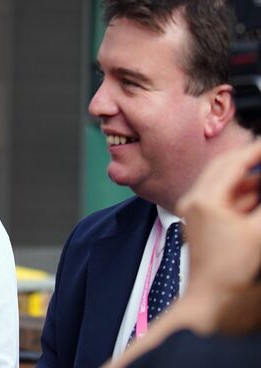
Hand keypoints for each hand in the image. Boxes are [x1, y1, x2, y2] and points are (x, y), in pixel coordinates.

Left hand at [177, 140, 260, 305]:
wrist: (210, 297)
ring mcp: (194, 209)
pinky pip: (221, 196)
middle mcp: (194, 199)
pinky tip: (258, 192)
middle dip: (248, 157)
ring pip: (222, 181)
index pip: (233, 163)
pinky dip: (241, 191)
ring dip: (247, 176)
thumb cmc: (231, 268)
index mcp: (204, 199)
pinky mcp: (200, 220)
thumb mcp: (259, 231)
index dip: (255, 150)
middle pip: (223, 167)